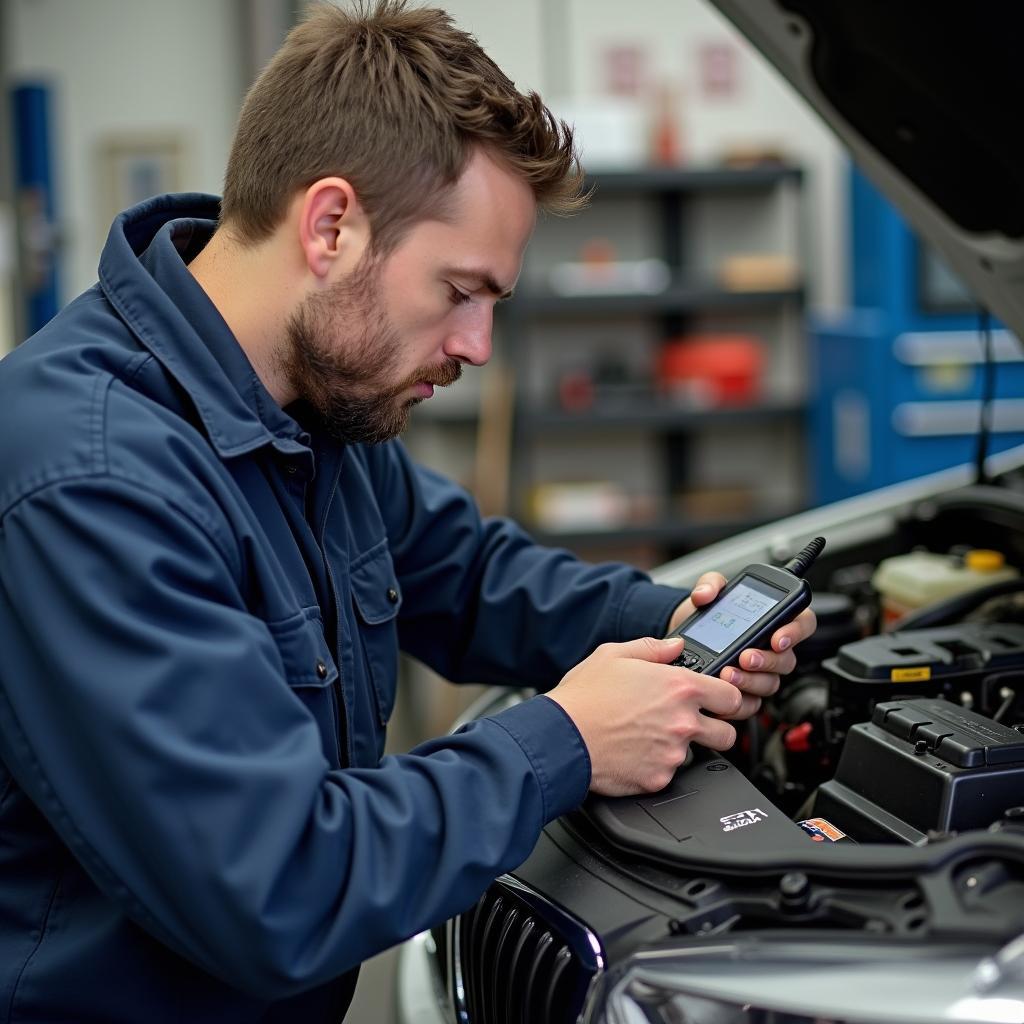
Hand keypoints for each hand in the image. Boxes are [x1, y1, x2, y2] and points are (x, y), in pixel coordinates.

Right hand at [547, 635, 742, 796]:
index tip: (717, 701)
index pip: (731, 696)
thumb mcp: (613, 655)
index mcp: (679, 686)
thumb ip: (652, 647)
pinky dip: (655, 766)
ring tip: (648, 736)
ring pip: (695, 755)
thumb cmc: (583, 697)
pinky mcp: (659, 779)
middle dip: (715, 729)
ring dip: (679, 747)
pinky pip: (668, 773)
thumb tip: (675, 646)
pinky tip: (633, 752)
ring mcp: (673, 753)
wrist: (560, 737)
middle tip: (691, 724)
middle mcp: (682, 721)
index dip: (726, 699)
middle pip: (728, 734)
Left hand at [667, 571, 817, 718]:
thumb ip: (710, 583)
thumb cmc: (709, 614)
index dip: (795, 632)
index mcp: (776, 620)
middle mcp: (774, 648)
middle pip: (787, 660)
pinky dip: (738, 700)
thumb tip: (705, 594)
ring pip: (770, 683)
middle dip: (767, 660)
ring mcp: (763, 672)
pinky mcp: (746, 691)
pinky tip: (722, 692)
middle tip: (746, 657)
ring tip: (727, 672)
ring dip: (750, 680)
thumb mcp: (709, 590)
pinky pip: (752, 702)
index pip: (803, 624)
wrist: (686, 637)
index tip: (777, 637)